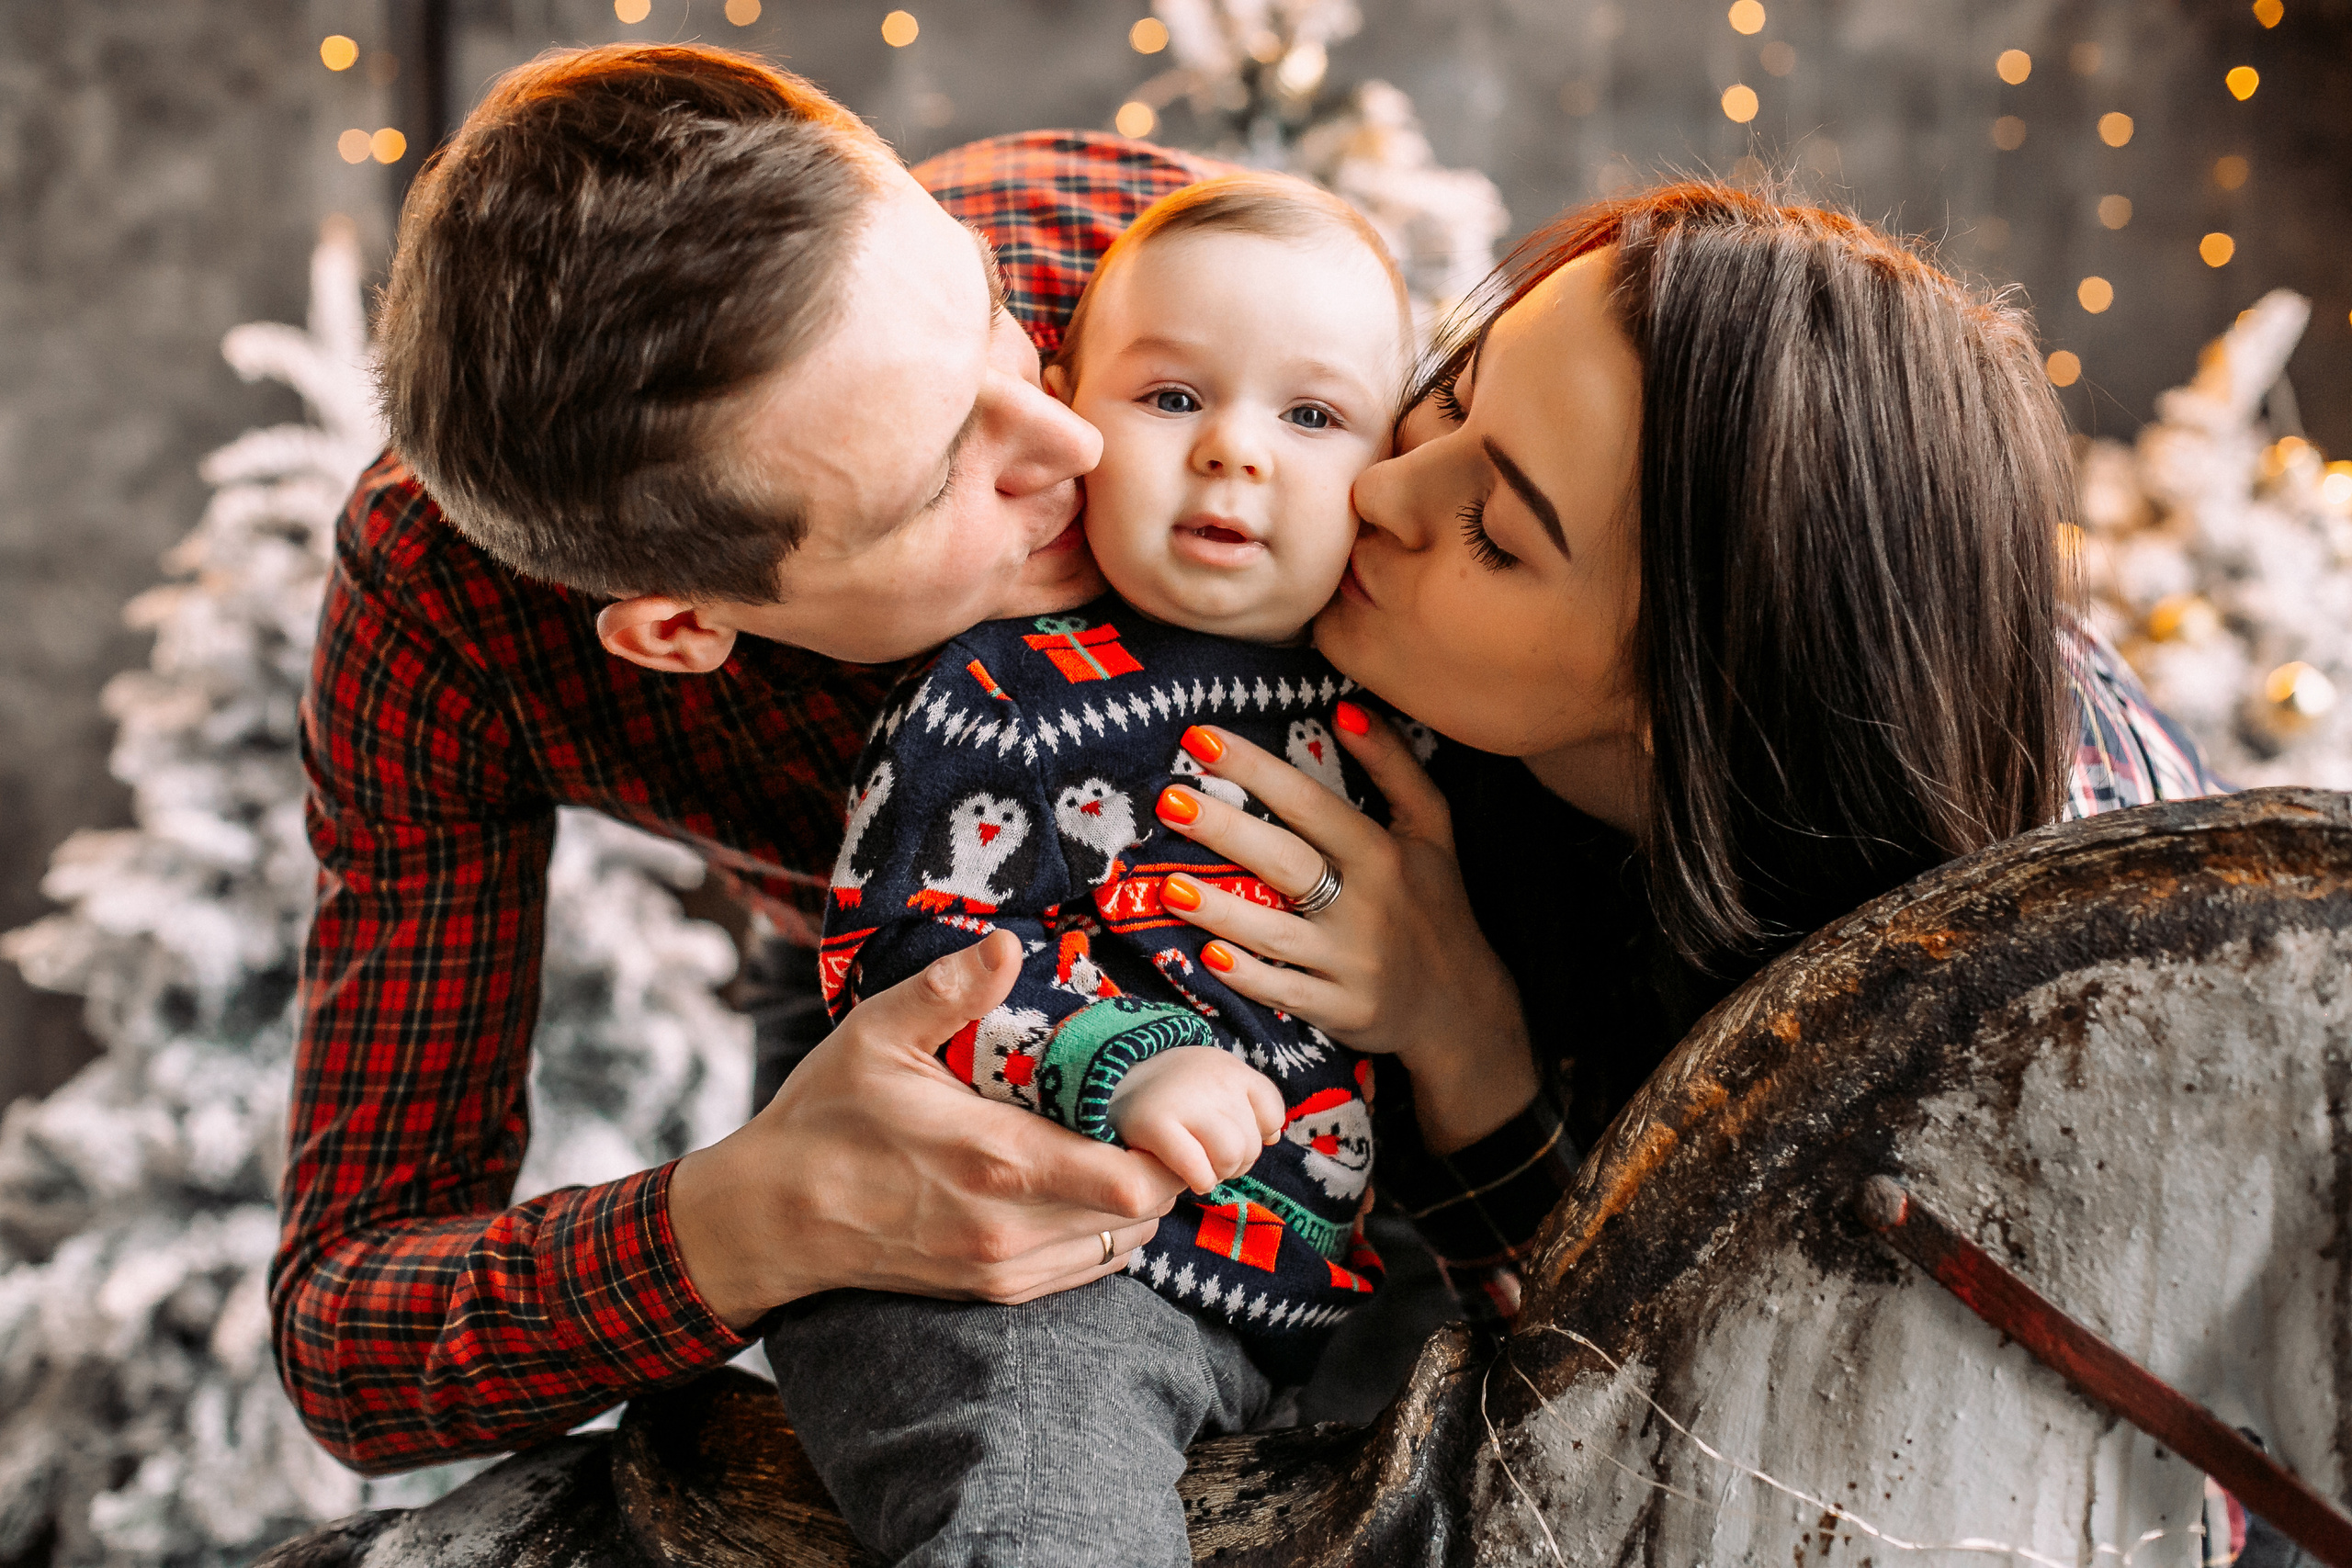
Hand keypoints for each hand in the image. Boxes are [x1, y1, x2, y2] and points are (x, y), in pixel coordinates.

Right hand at [667, 930, 1185, 1330]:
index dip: (1169, 1143)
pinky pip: (1086, 1267)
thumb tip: (1008, 944)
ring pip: (1122, 1242)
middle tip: (1146, 1107)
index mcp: (995, 1158)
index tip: (1161, 1096)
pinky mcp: (994, 1291)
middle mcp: (1011, 1226)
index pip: (1134, 1180)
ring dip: (1136, 1195)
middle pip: (1144, 1212)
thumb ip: (949, 990)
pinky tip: (1080, 1181)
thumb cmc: (824, 1119)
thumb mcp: (875, 1036)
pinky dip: (1103, 1227)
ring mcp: (1004, 1268)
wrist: (770, 1218)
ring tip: (1114, 1140)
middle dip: (1162, 1161)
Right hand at [1107, 1045, 1285, 1194]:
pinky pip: (1199, 1170)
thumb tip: (1274, 1137)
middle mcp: (1213, 1077)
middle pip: (1252, 1144)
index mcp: (1230, 1068)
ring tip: (1196, 1166)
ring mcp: (1186, 1098)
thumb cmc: (1170, 1094)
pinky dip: (1198, 1180)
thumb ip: (1248, 1105)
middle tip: (1205, 1156)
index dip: (1254, 1136)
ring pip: (1231, 1157)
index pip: (1272, 1115)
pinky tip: (1186, 1176)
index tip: (1225, 1136)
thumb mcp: (1213, 1086)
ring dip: (1216, 1173)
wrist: (1109, 1084)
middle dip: (1233, 1162)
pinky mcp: (1155, 1122)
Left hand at [1152, 711, 1537, 1153]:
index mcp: (1383, 854)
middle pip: (1286, 862)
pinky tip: (1207, 956)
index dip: (1256, 769)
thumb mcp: (1431, 828)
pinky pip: (1283, 992)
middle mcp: (1367, 907)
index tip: (1201, 738)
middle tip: (1170, 801)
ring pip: (1275, 933)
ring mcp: (1352, 963)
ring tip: (1168, 885)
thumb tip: (1345, 706)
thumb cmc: (1434, 903)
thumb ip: (1393, 765)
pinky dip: (1247, 976)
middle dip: (1225, 830)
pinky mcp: (1339, 1010)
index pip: (1310, 803)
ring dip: (1220, 910)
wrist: (1462, 1006)